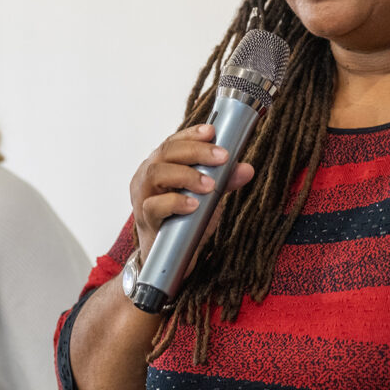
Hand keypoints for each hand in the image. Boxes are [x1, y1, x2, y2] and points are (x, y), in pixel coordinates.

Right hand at [129, 124, 254, 260]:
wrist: (168, 258)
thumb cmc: (184, 219)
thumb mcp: (207, 197)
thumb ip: (224, 181)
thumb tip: (246, 169)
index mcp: (161, 164)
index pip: (174, 141)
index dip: (192, 134)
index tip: (212, 131)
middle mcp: (147, 175)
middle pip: (166, 152)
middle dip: (196, 151)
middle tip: (223, 157)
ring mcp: (142, 196)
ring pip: (156, 174)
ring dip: (187, 175)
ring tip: (210, 184)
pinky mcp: (144, 219)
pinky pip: (154, 206)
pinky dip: (175, 202)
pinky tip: (194, 205)